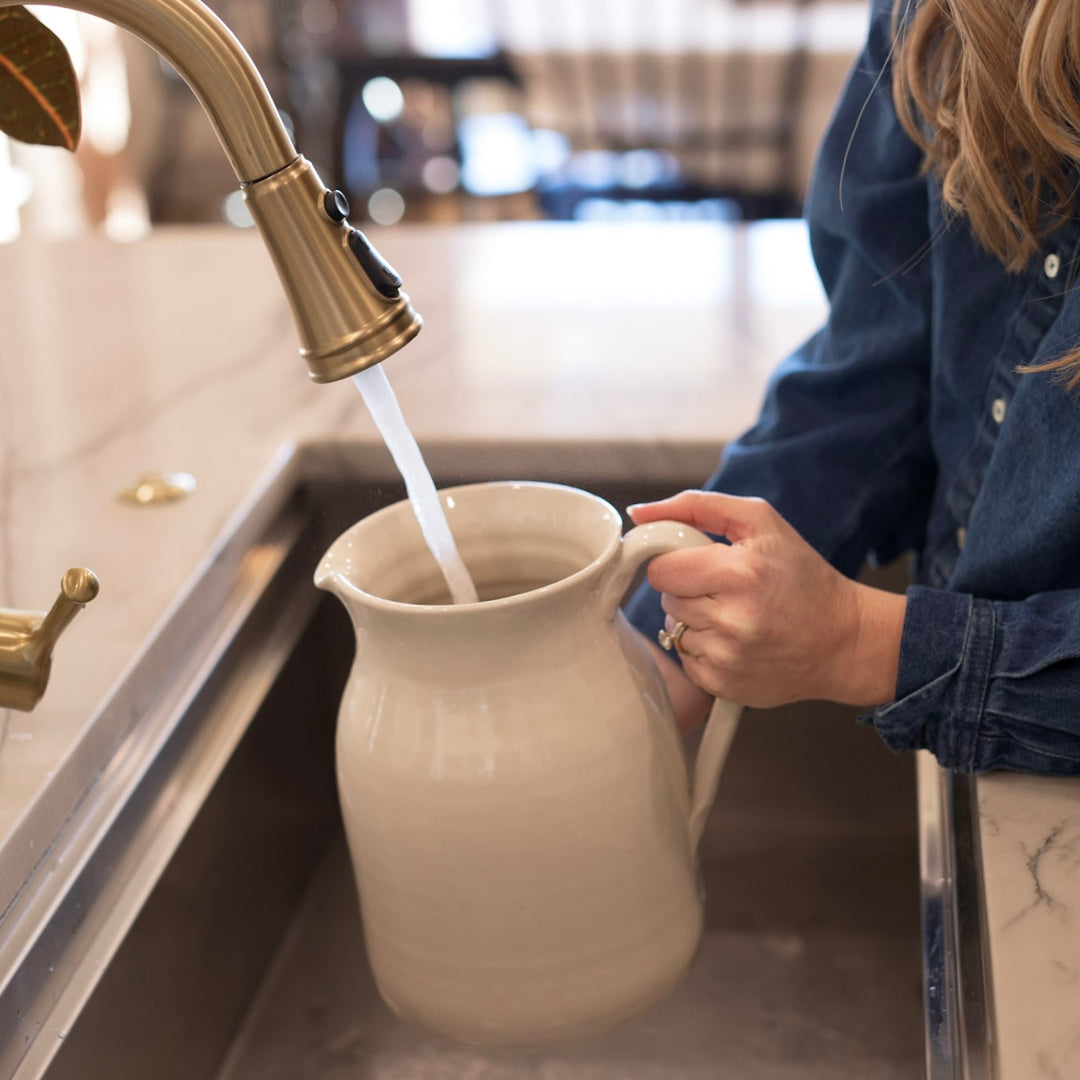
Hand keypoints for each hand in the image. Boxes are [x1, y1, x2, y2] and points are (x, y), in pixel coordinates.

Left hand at [628, 491, 906, 709]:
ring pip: (673, 630)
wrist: (845, 641)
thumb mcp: (761, 522)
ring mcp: (726, 658)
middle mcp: (731, 620)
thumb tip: (639, 514)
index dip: (677, 563)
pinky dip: (704, 648)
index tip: (700, 563)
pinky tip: (736, 641)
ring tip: (735, 615)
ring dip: (695, 620)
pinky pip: (685, 659)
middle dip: (688, 590)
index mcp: (739, 573)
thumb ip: (696, 507)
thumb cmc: (802, 577)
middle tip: (726, 589)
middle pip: (666, 599)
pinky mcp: (723, 686)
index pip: (661, 569)